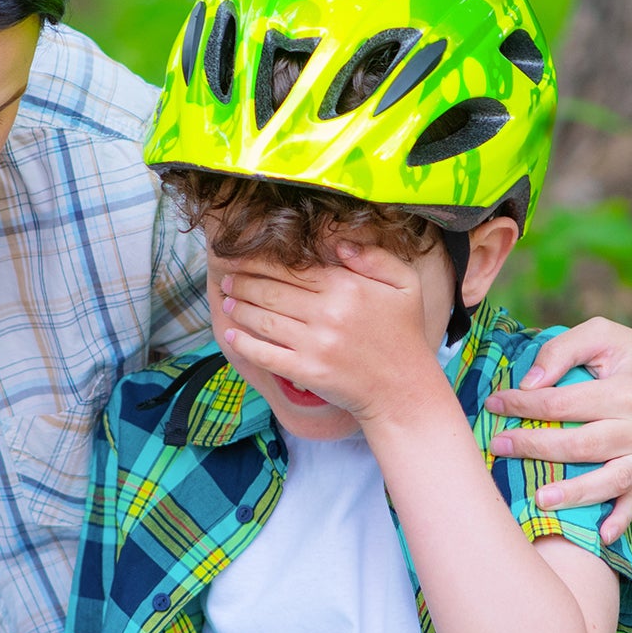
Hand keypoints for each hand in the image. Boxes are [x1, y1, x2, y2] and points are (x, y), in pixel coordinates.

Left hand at [218, 245, 443, 422]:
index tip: (241, 259)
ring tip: (226, 302)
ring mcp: (315, 344)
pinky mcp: (306, 372)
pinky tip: (230, 336)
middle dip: (243, 283)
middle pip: (272, 291)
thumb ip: (375, 258)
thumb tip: (338, 243)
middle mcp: (328, 313)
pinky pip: (266, 354)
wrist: (403, 389)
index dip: (260, 262)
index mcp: (347, 287)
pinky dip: (244, 344)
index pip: (293, 268)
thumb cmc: (404, 335)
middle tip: (228, 279)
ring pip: (264, 320)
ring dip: (239, 309)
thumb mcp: (405, 285)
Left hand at [485, 320, 631, 541]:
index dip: (524, 405)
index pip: (564, 403)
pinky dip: (619, 520)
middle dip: (534, 447)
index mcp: (629, 391)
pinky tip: (601, 536)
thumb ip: (562, 350)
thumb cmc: (631, 353)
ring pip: (609, 481)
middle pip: (581, 445)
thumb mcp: (601, 334)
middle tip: (496, 446)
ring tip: (540, 500)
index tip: (494, 403)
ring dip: (574, 494)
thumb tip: (530, 382)